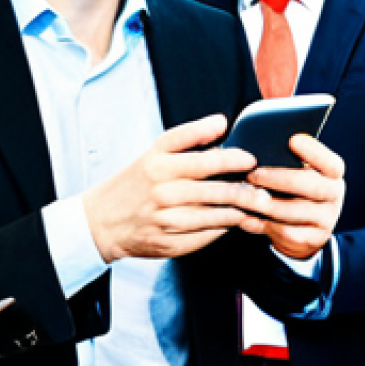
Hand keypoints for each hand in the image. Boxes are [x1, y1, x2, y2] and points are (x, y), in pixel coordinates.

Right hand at [83, 114, 265, 261]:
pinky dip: (225, 227)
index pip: (202, 158)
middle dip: (246, 189)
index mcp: (158, 163)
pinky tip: (235, 220)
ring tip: (257, 203)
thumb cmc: (134, 184)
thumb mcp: (154, 153)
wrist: (102, 221)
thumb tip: (221, 123)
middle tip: (262, 186)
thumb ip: (188, 138)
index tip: (249, 158)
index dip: (231, 157)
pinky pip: (207, 234)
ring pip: (216, 214)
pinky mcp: (170, 242)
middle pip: (215, 189)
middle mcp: (162, 190)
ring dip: (241, 210)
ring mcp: (166, 219)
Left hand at [238, 134, 344, 259]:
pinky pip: (286, 232)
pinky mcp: (312, 239)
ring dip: (266, 203)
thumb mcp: (298, 170)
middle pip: (312, 186)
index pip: (331, 162)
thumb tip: (261, 143)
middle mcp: (334, 195)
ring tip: (243, 196)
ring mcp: (326, 219)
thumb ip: (287, 158)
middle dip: (279, 178)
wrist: (303, 227)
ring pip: (295, 211)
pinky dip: (262, 224)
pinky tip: (245, 217)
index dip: (314, 151)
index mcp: (332, 174)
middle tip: (252, 174)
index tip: (292, 140)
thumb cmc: (294, 187)